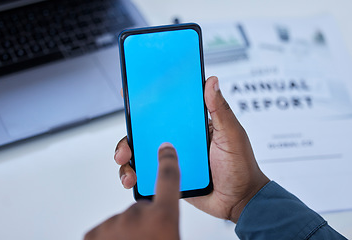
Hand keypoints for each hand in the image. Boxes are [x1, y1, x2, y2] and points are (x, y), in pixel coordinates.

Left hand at [85, 143, 179, 239]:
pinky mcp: (94, 233)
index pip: (168, 178)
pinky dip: (113, 237)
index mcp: (163, 218)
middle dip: (144, 216)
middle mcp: (136, 216)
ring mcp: (113, 224)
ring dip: (129, 230)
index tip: (165, 148)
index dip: (166, 160)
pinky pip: (106, 228)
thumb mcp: (172, 236)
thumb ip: (167, 218)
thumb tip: (163, 216)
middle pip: (141, 204)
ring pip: (124, 219)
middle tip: (148, 233)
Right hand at [114, 76, 269, 222]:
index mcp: (193, 125)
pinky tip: (133, 179)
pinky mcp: (169, 175)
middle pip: (147, 131)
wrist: (239, 200)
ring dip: (128, 155)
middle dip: (131, 134)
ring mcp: (172, 158)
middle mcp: (180, 139)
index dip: (148, 101)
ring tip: (125, 163)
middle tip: (127, 143)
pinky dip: (135, 174)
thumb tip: (211, 81)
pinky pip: (147, 172)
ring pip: (142, 152)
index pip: (167, 108)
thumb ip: (220, 109)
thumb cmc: (241, 166)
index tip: (132, 95)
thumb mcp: (232, 134)